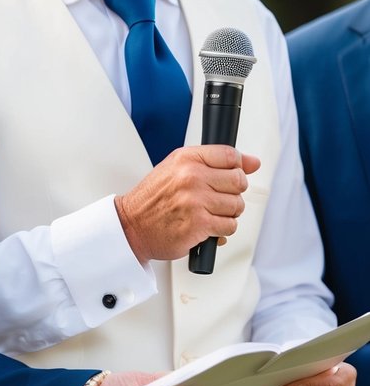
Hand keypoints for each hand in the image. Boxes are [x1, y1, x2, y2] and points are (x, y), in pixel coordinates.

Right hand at [115, 145, 260, 264]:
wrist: (132, 226)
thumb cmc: (153, 200)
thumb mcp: (177, 170)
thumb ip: (214, 163)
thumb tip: (253, 162)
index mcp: (186, 159)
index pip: (230, 155)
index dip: (236, 167)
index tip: (228, 176)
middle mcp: (191, 176)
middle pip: (239, 181)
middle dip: (232, 193)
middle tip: (216, 198)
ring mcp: (196, 200)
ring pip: (237, 206)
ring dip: (227, 214)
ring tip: (208, 213)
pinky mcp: (199, 224)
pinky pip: (229, 226)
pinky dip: (221, 230)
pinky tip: (206, 226)